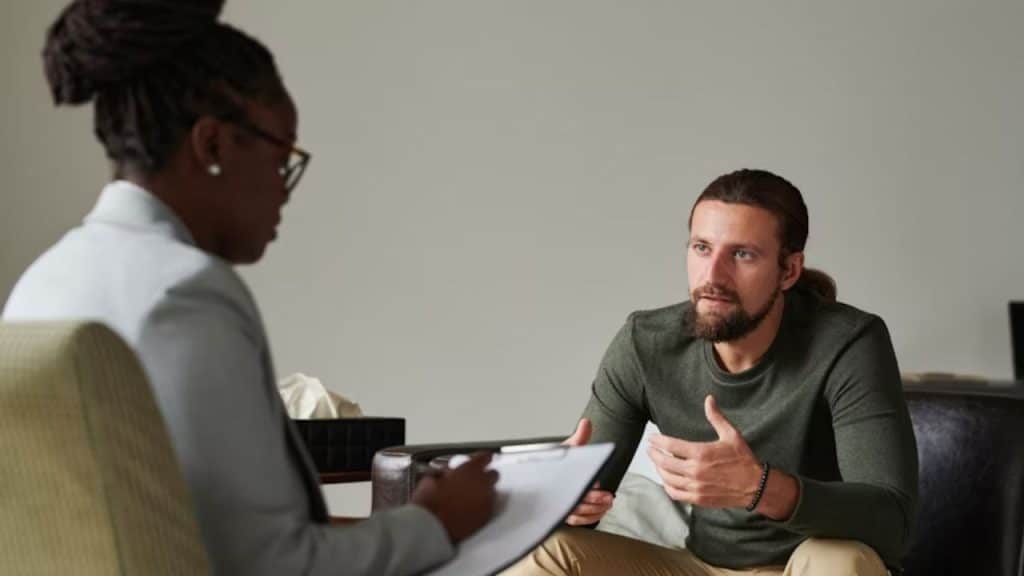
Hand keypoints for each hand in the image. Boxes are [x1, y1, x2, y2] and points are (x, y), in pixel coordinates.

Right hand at [412, 452, 498, 542]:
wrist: (432, 528)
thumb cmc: (429, 502)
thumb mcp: (432, 479)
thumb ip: (445, 473)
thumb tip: (448, 474)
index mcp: (469, 470)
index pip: (485, 457)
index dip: (482, 458)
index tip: (481, 460)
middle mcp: (482, 483)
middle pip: (493, 475)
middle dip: (486, 476)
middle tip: (475, 480)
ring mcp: (486, 501)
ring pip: (491, 492)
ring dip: (483, 492)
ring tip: (469, 498)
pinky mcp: (485, 517)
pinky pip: (487, 507)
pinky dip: (481, 507)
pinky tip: (469, 510)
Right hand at [563, 418, 614, 524]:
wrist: (546, 471)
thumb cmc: (557, 461)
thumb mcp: (569, 447)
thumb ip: (579, 437)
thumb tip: (586, 423)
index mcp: (558, 479)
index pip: (573, 489)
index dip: (589, 491)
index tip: (599, 485)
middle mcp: (557, 494)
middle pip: (576, 504)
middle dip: (595, 502)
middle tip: (609, 498)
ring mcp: (559, 505)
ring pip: (576, 515)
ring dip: (594, 511)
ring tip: (608, 504)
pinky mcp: (562, 513)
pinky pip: (575, 521)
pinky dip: (588, 519)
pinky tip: (599, 512)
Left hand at [647, 395, 761, 508]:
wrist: (756, 486)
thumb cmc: (744, 460)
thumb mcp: (731, 435)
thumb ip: (716, 417)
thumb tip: (709, 399)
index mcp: (701, 453)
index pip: (670, 445)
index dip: (657, 441)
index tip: (652, 438)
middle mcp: (696, 470)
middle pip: (664, 462)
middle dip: (654, 454)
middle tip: (650, 449)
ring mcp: (696, 486)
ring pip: (668, 478)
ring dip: (659, 469)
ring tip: (657, 462)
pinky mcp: (698, 499)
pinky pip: (675, 493)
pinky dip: (667, 486)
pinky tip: (667, 480)